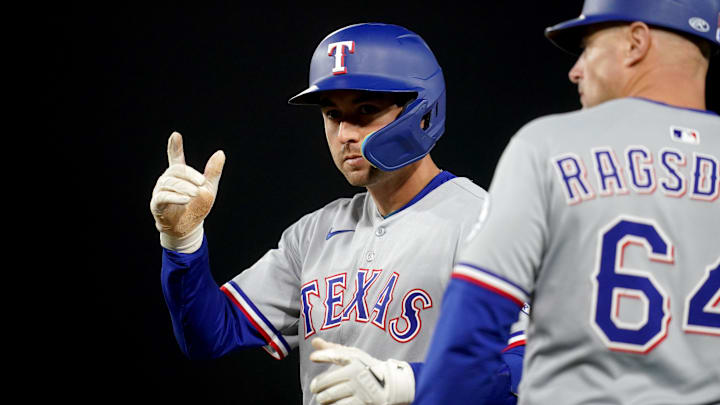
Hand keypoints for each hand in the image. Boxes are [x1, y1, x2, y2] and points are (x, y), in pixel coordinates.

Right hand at [150, 132, 224, 252]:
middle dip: (190, 175)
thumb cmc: (198, 206)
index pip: (175, 157)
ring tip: (195, 193)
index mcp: (180, 175)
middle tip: (202, 183)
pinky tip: (186, 198)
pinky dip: (175, 197)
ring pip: (171, 183)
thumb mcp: (209, 188)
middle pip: (176, 171)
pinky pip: (163, 197)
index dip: (174, 146)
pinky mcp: (157, 204)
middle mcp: (167, 180)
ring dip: (184, 187)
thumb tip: (220, 153)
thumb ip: (213, 172)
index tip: (175, 135)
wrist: (190, 227)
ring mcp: (161, 191)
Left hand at [309, 338, 413, 404]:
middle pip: (325, 381)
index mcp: (355, 359)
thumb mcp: (353, 356)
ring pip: (328, 396)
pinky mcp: (361, 404)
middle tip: (316, 388)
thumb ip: (333, 350)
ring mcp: (359, 390)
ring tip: (323, 398)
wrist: (390, 387)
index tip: (313, 358)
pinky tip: (332, 403)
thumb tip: (314, 342)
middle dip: (317, 386)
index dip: (322, 356)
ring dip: (322, 398)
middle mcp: (357, 373)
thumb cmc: (366, 369)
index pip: (335, 354)